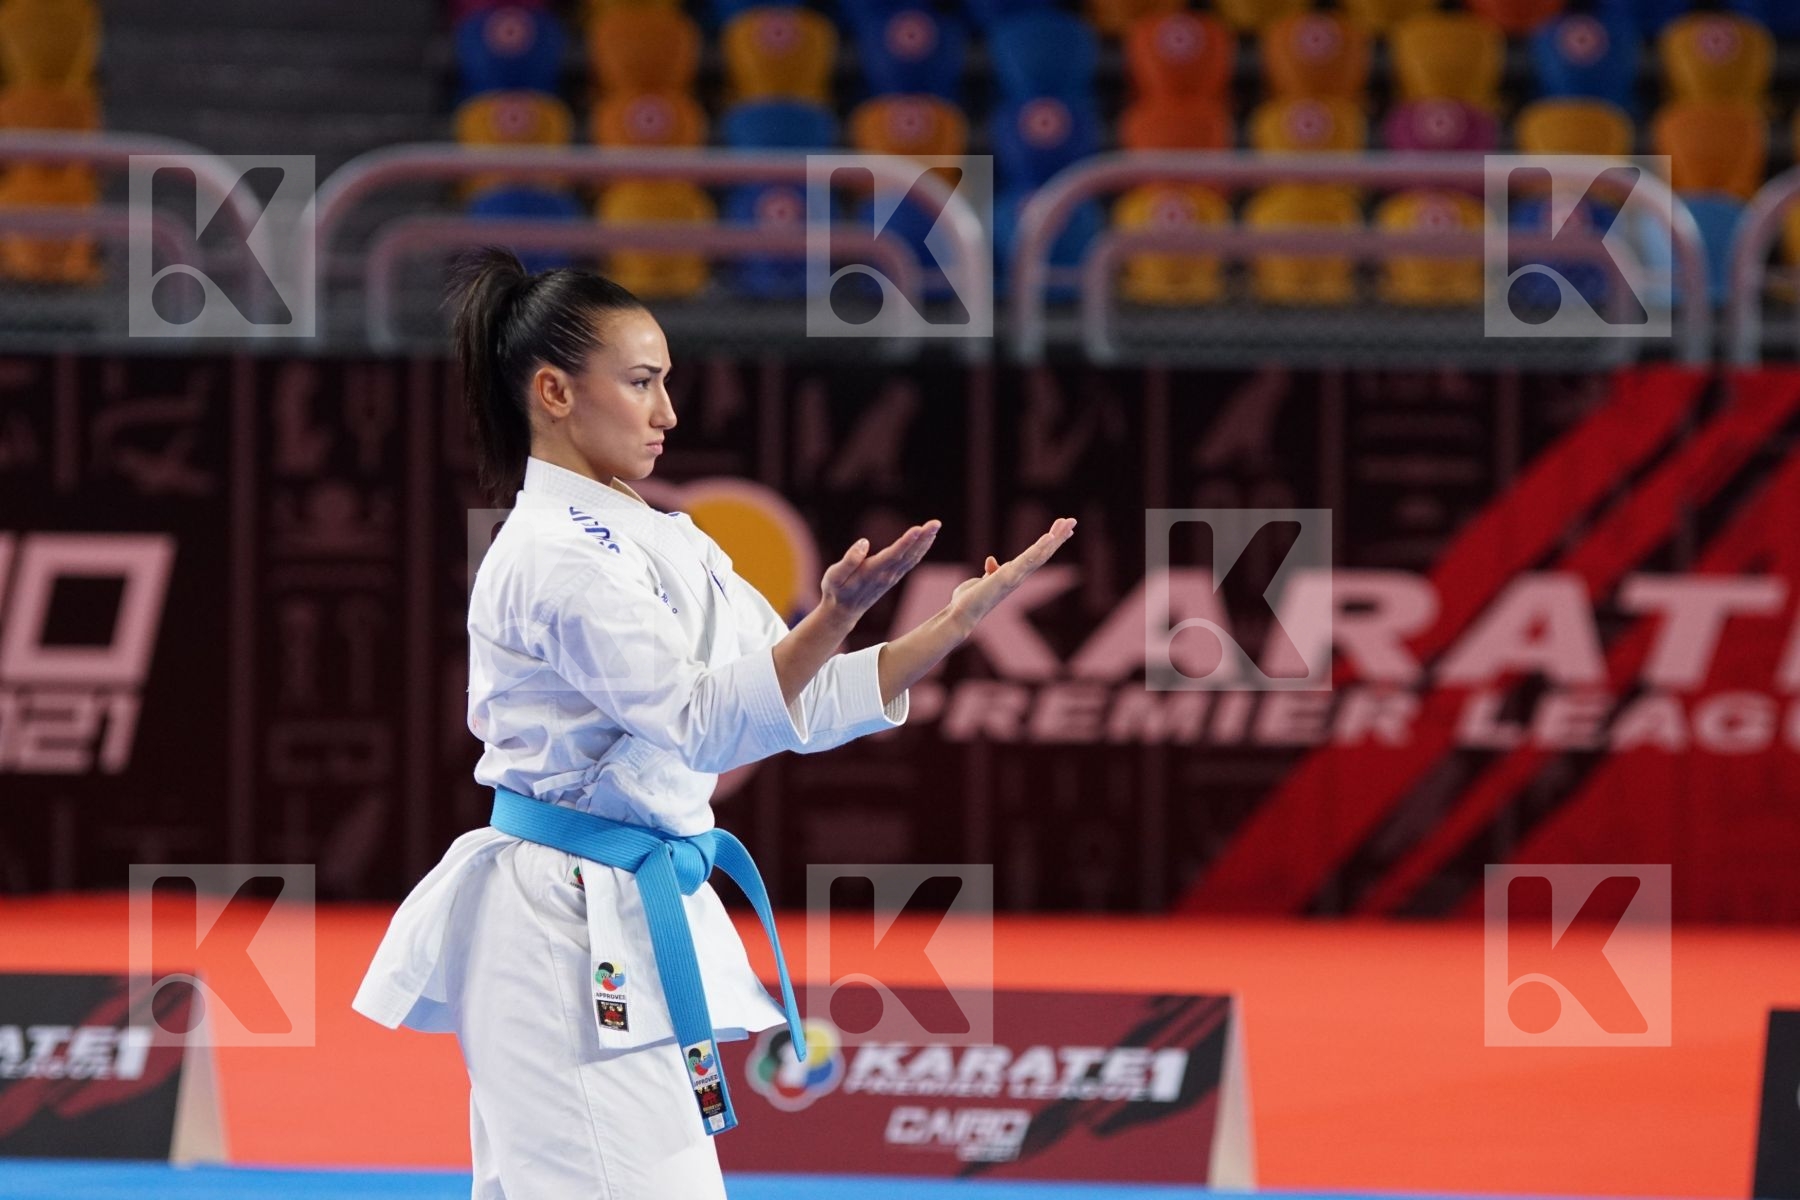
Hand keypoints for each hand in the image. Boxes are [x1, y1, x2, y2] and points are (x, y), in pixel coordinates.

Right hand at [820, 519, 940, 620]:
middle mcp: (886, 575)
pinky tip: (928, 539)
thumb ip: (849, 560)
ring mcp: (892, 577)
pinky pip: (911, 562)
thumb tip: (864, 542)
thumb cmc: (836, 591)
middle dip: (923, 538)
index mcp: (871, 572)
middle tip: (936, 523)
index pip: (893, 555)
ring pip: (912, 558)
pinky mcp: (893, 577)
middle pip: (908, 554)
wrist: (844, 612)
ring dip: (925, 542)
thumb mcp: (834, 576)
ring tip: (935, 526)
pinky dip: (921, 550)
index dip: (906, 542)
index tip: (918, 529)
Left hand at [945, 517, 1076, 635]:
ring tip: (1068, 523)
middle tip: (1072, 520)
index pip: (1036, 556)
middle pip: (1043, 553)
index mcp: (1014, 575)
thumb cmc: (970, 600)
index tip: (1062, 531)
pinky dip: (1040, 548)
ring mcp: (1015, 577)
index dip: (1049, 543)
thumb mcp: (983, 580)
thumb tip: (992, 560)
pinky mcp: (1007, 577)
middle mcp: (1019, 576)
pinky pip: (1027, 560)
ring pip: (1040, 554)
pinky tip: (1050, 537)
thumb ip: (992, 571)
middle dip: (1059, 536)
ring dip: (1055, 538)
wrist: (961, 614)